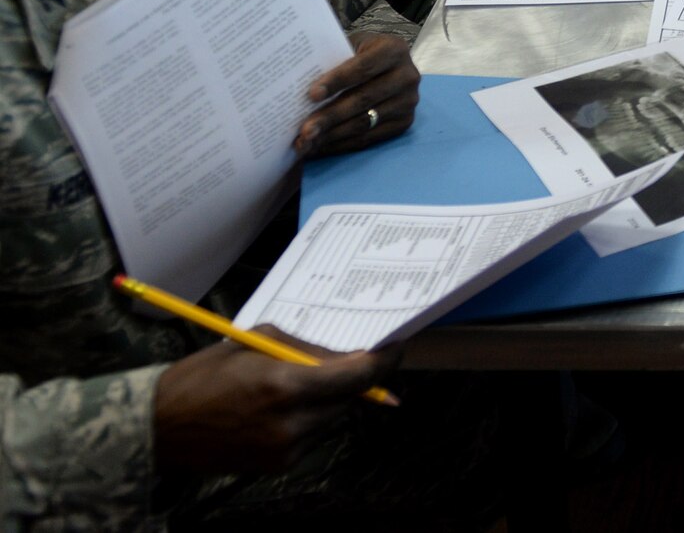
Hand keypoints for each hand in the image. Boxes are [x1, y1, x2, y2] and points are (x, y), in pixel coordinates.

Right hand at [154, 336, 399, 474]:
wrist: (159, 428)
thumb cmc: (204, 377)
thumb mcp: (256, 343)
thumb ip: (306, 348)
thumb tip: (348, 352)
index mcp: (286, 385)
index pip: (359, 376)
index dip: (385, 361)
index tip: (396, 348)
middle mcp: (291, 422)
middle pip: (351, 398)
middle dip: (354, 378)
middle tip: (346, 359)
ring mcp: (287, 449)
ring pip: (334, 417)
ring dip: (330, 398)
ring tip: (296, 383)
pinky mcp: (279, 466)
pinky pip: (313, 435)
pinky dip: (309, 418)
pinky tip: (280, 409)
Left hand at [295, 34, 419, 154]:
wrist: (387, 65)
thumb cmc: (360, 53)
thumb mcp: (351, 45)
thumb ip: (333, 58)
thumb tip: (298, 83)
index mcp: (394, 50)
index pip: (363, 68)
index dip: (337, 81)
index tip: (311, 95)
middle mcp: (407, 76)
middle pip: (364, 99)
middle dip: (331, 116)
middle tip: (304, 130)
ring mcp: (408, 102)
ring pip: (365, 122)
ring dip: (332, 135)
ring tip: (307, 142)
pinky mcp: (405, 122)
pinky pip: (369, 138)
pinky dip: (342, 144)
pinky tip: (321, 146)